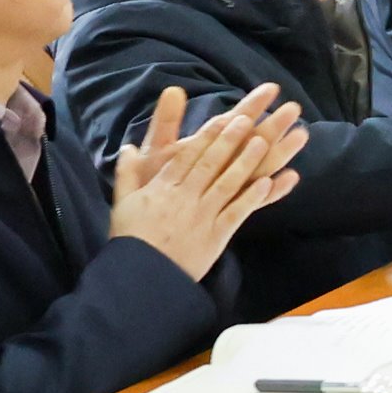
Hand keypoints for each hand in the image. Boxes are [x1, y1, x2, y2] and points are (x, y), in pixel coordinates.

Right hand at [105, 85, 305, 282]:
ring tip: (262, 142)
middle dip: (229, 140)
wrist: (140, 275)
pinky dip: (252, 197)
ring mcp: (202, 215)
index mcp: (163, 187)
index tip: (224, 117)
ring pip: (227, 183)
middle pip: (210, 163)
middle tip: (247, 120)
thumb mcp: (123, 201)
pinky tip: (268, 182)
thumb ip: (127, 172)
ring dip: (246, 161)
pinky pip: (236, 213)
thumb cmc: (131, 238)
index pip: (188, 155)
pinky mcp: (215, 236)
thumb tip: (128, 147)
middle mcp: (185, 196)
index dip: (208, 135)